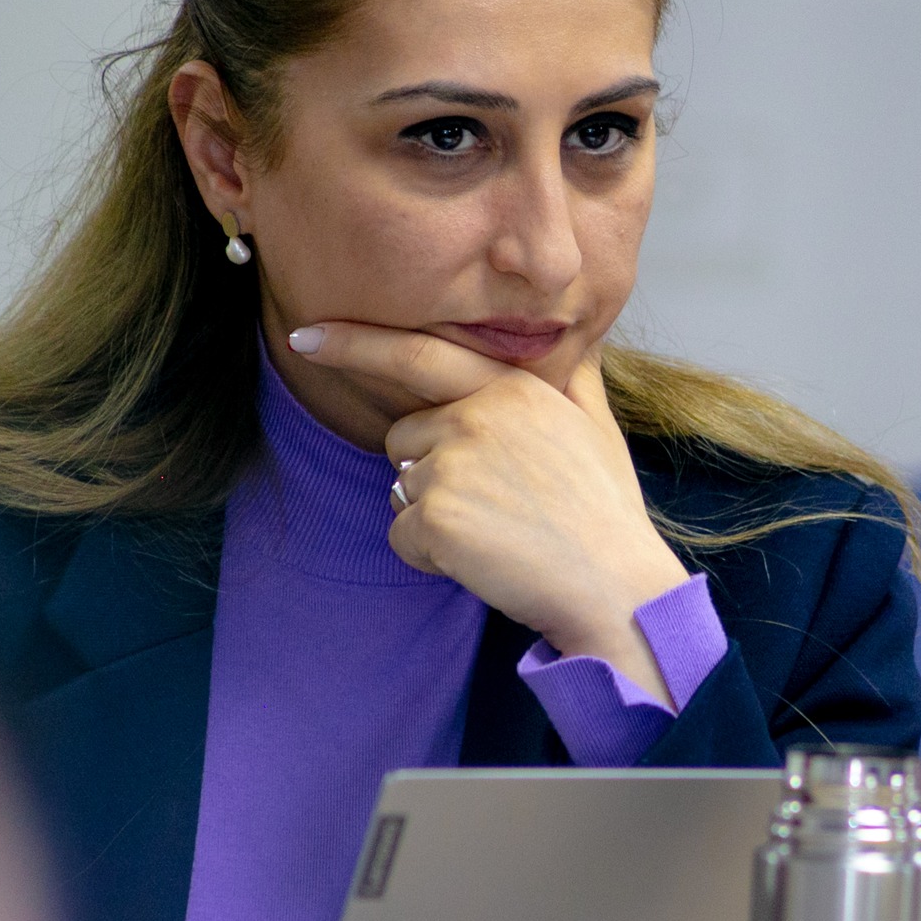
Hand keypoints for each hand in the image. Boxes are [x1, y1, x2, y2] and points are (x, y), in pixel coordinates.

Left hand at [288, 322, 690, 706]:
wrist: (615, 585)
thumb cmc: (606, 511)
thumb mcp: (599, 427)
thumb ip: (576, 377)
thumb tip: (582, 341)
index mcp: (511, 387)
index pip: (418, 353)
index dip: (355, 343)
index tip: (305, 335)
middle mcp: (477, 415)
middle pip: (403, 436)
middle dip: (428, 469)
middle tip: (493, 503)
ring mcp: (454, 465)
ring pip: (401, 489)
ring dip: (435, 517)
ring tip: (498, 532)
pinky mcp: (438, 517)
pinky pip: (401, 535)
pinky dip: (431, 555)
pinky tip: (484, 559)